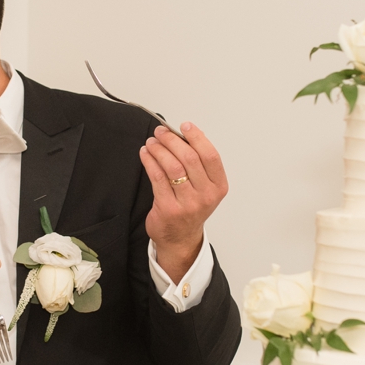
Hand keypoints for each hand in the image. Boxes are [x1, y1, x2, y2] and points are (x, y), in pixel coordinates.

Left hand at [139, 122, 227, 281]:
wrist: (180, 238)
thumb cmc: (191, 208)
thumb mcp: (204, 188)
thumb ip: (200, 163)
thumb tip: (186, 134)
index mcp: (218, 187)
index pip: (210, 155)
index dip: (197, 137)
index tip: (184, 126)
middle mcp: (205, 195)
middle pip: (189, 158)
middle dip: (172, 140)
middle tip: (161, 132)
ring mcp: (187, 204)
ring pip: (172, 166)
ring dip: (159, 149)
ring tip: (152, 142)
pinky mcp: (168, 208)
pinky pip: (157, 177)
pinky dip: (149, 161)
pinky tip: (146, 154)